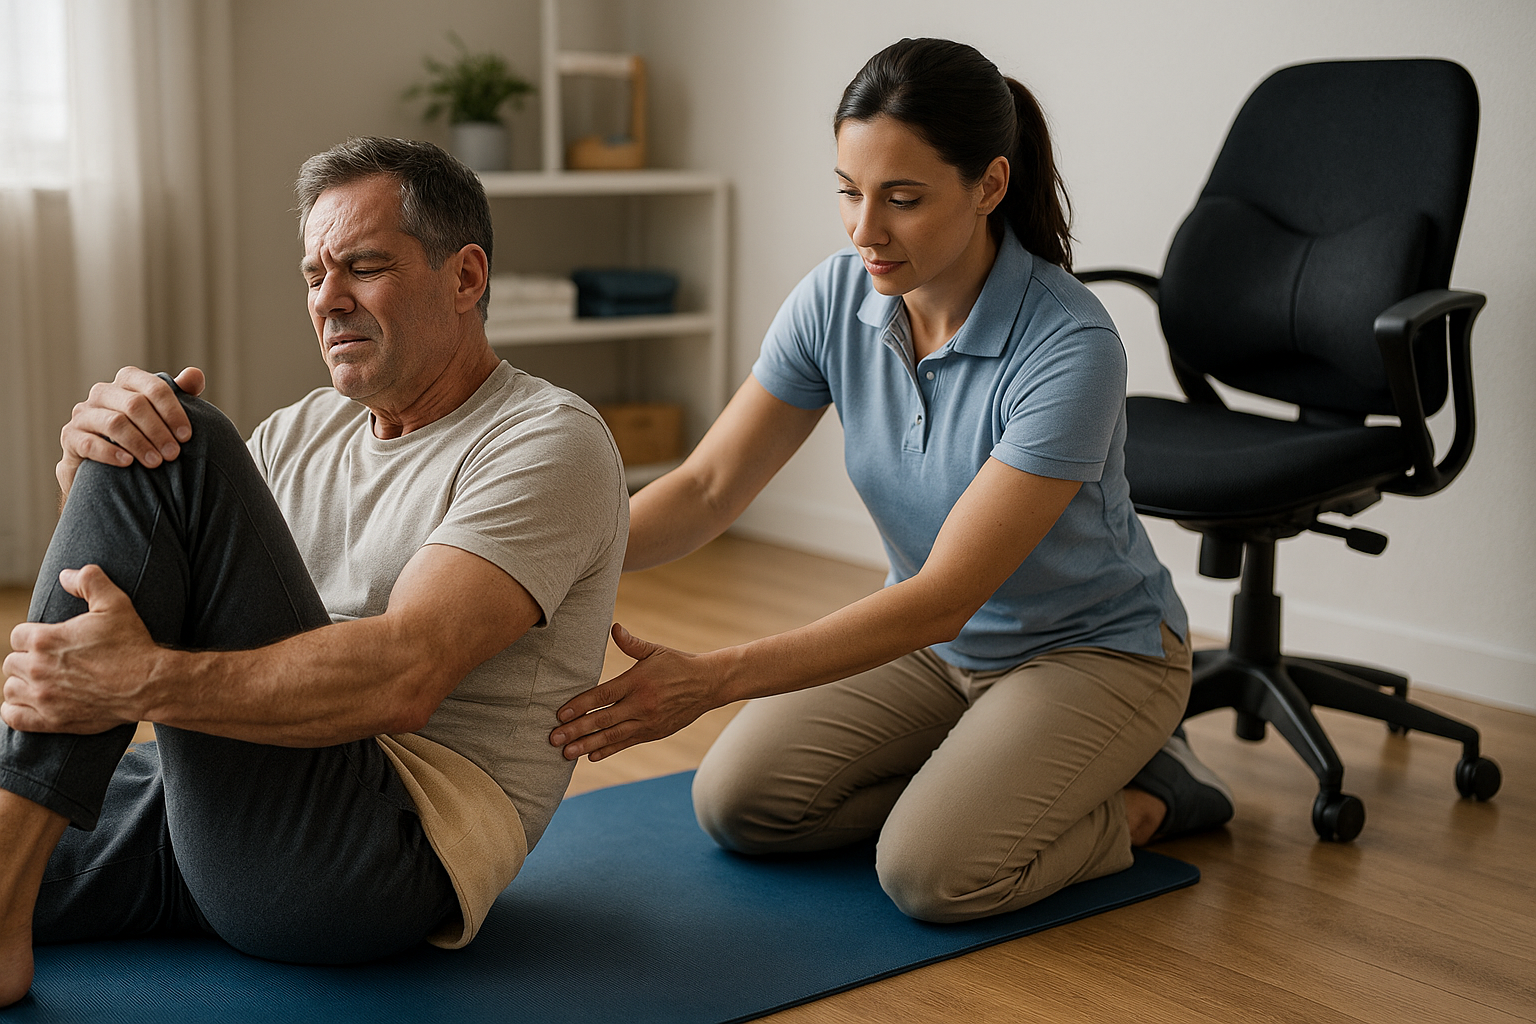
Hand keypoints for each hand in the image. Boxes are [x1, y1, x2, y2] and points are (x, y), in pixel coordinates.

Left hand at [2, 566, 158, 733]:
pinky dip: (15, 710)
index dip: (32, 636)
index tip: (49, 641)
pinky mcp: (51, 720)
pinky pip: (13, 717)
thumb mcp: (116, 604)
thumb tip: (65, 574)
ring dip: (22, 684)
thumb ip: (89, 582)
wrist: (149, 684)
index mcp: (46, 639)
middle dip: (27, 659)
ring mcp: (43, 697)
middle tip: (50, 661)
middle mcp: (38, 668)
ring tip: (41, 682)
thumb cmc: (132, 644)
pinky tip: (30, 702)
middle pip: (11, 662)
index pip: (17, 636)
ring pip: (11, 689)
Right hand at [57, 366, 206, 496]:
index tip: (186, 436)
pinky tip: (129, 463)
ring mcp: (83, 413)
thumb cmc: (144, 435)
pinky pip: (89, 443)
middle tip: (174, 454)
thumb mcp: (164, 415)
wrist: (108, 469)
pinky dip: (111, 453)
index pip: (153, 387)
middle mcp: (103, 393)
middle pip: (134, 404)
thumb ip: (180, 395)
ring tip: (156, 463)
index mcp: (128, 382)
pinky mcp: (70, 437)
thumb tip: (195, 374)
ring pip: (114, 423)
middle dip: (158, 430)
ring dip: (139, 443)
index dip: (172, 411)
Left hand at [549, 623, 723, 761]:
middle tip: (553, 738)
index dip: (579, 706)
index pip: (602, 696)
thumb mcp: (655, 650)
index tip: (559, 714)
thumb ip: (631, 643)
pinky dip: (608, 750)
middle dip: (576, 730)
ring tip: (565, 753)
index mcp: (637, 682)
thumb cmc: (678, 664)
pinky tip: (591, 756)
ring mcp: (647, 721)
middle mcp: (640, 704)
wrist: (708, 685)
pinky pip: (626, 743)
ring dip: (587, 745)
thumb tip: (614, 628)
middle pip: (602, 720)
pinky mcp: (654, 732)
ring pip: (612, 736)